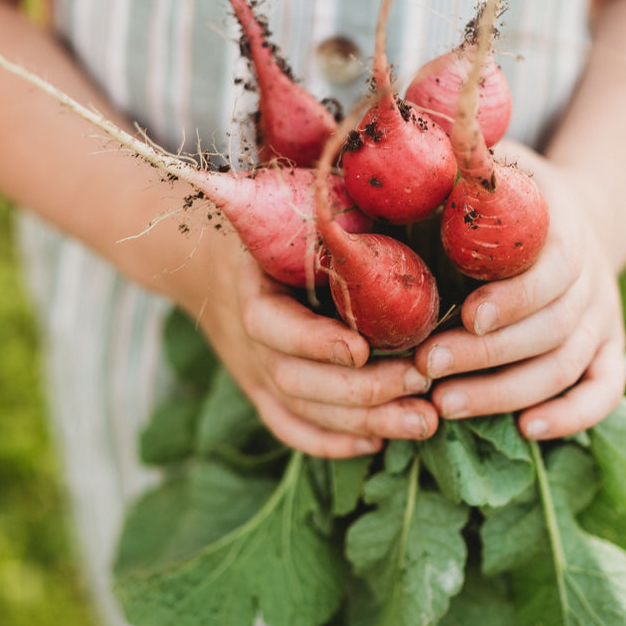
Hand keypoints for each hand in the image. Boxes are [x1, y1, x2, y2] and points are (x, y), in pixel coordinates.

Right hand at [161, 223, 438, 458]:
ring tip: (422, 422)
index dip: (314, 342)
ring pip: (301, 410)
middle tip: (421, 384)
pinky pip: (289, 427)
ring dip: (362, 422)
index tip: (363, 348)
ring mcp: (251, 370)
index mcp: (249, 287)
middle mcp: (247, 339)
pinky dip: (329, 443)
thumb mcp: (284, 208)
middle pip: (295, 380)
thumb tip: (381, 180)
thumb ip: (325, 205)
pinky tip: (377, 445)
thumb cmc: (262, 225)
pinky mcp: (260, 390)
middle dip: (361, 390)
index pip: (273, 326)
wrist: (202, 262)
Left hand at [412, 142, 625, 439]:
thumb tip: (399, 163)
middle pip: (552, 329)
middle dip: (487, 355)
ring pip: (566, 367)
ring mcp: (603, 317)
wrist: (573, 214)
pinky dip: (573, 416)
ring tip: (445, 406)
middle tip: (427, 368)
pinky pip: (603, 390)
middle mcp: (590, 278)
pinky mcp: (607, 348)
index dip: (514, 298)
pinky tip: (526, 431)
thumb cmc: (507, 195)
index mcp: (564, 228)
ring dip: (508, 392)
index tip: (467, 316)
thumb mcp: (487, 170)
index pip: (552, 270)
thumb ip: (456, 171)